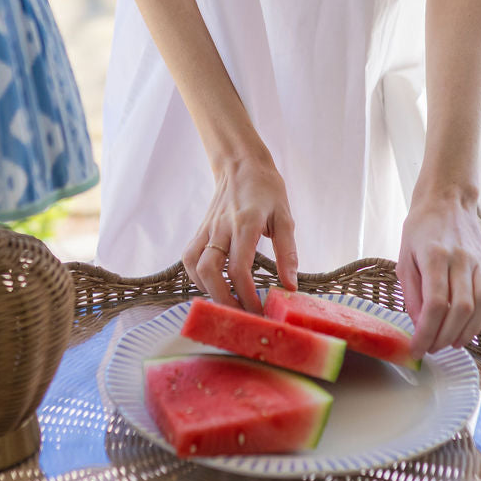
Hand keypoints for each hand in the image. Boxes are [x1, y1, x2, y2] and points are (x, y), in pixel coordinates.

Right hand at [182, 153, 298, 312]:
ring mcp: (207, 228)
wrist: (240, 163)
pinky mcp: (200, 230)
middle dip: (223, 299)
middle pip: (210, 271)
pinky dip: (196, 276)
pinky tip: (211, 286)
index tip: (258, 312)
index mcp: (245, 224)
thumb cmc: (267, 190)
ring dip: (207, 290)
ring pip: (194, 265)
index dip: (247, 295)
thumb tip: (290, 286)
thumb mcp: (285, 217)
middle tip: (240, 316)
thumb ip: (287, 251)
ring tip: (226, 303)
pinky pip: (190, 257)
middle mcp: (222, 227)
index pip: (239, 268)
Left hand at [397, 193, 480, 356]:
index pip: (435, 304)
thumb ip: (411, 293)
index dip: (427, 332)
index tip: (418, 348)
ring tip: (454, 342)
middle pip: (461, 308)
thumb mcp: (404, 257)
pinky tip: (479, 323)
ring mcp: (480, 261)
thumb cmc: (421, 229)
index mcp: (434, 257)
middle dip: (446, 337)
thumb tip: (420, 325)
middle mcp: (461, 260)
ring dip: (470, 330)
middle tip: (434, 348)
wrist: (446, 199)